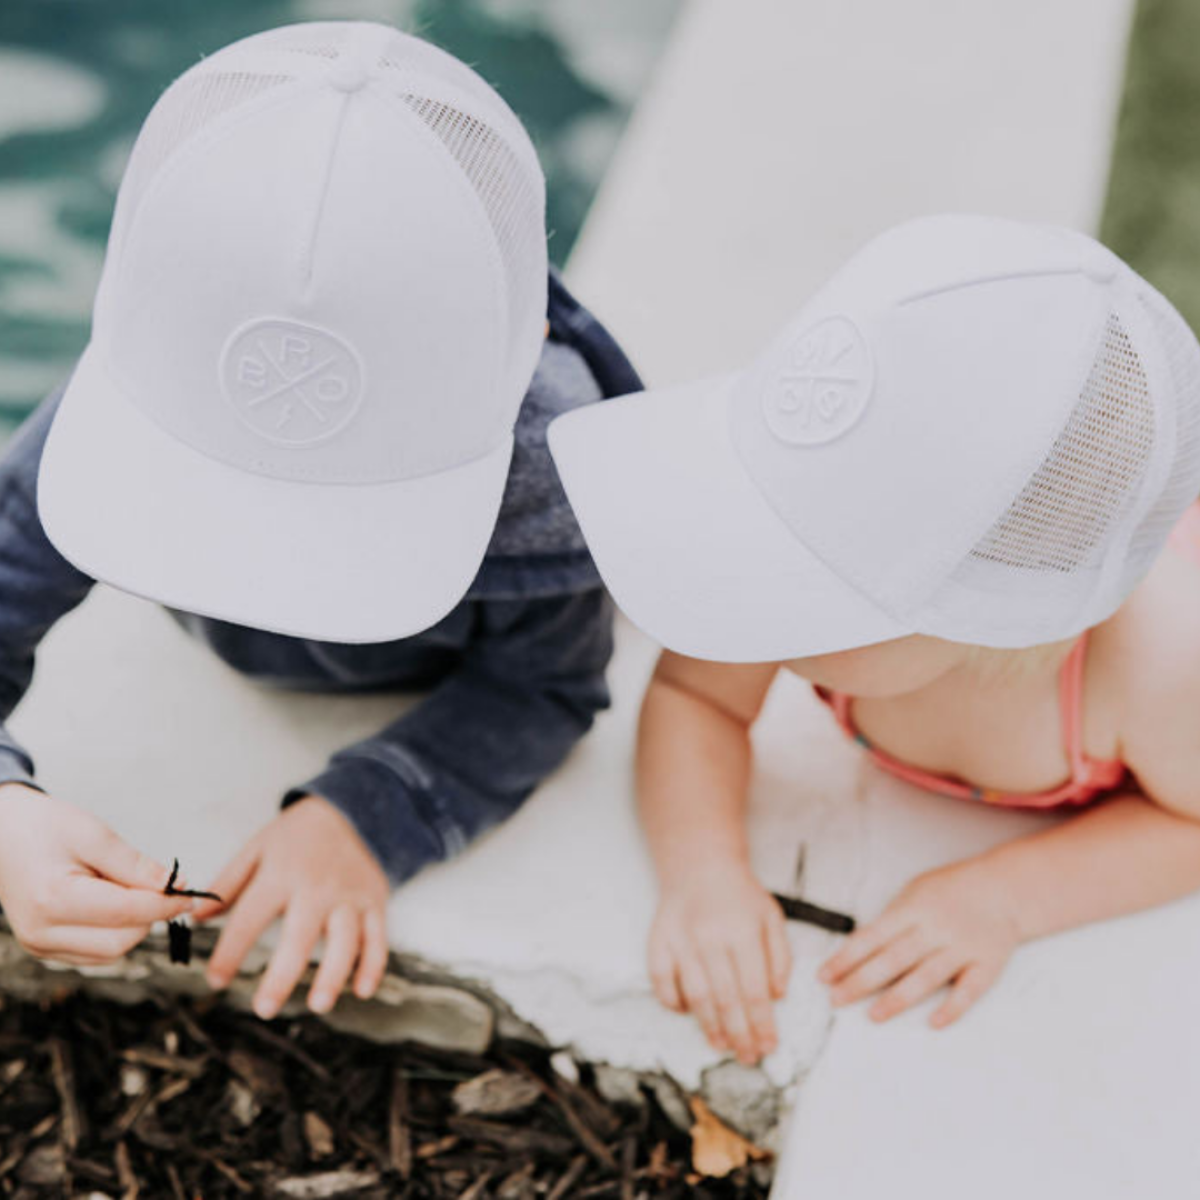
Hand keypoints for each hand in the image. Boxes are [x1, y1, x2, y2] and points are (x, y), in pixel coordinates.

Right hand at [0, 784, 191, 964]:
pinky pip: (97, 953)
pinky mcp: (45, 949)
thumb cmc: (44, 827)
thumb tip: (174, 886)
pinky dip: (115, 932)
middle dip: (148, 915)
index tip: (189, 892)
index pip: (126, 913)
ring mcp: (40, 946)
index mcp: (53, 899)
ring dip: (132, 924)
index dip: (165, 904)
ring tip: (117, 885)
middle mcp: (42, 932)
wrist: (1, 834)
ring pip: (112, 952)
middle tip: (154, 882)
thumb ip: (134, 864)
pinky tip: (107, 900)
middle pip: (122, 941)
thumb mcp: (93, 834)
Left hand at [195, 795, 388, 1019]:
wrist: (350, 808)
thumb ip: (228, 882)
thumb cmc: (297, 834)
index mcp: (281, 874)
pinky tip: (362, 990)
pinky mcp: (374, 901)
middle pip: (299, 937)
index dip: (229, 952)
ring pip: (345, 940)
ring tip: (317, 1004)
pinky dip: (373, 964)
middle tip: (264, 1008)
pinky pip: (378, 936)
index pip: (249, 918)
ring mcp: (349, 896)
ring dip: (333, 974)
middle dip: (282, 976)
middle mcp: (317, 888)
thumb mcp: (257, 848)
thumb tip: (199, 917)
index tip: (215, 980)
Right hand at [648, 864, 790, 1063]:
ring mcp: (681, 941)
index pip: (755, 990)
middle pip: (726, 999)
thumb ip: (780, 956)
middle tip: (749, 1057)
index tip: (769, 1046)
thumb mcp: (771, 917)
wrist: (699, 865)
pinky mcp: (658, 941)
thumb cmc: (740, 896)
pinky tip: (686, 1013)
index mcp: (743, 932)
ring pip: (695, 995)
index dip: (763, 1024)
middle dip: (740, 1034)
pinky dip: (672, 1001)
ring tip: (722, 1046)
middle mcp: (710, 938)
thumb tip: (777, 997)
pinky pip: (662, 980)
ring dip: (709, 1026)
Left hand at [818, 859, 1019, 1027]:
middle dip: (861, 981)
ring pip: (926, 977)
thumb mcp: (915, 892)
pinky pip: (969, 990)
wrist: (1003, 888)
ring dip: (897, 998)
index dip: (846, 958)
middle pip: (893, 959)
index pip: (872, 936)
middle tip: (837, 999)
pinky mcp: (987, 965)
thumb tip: (858, 949)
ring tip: (873, 1015)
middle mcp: (936, 928)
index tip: (824, 976)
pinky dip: (952, 1007)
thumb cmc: (950, 891)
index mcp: (913, 908)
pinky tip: (933, 1022)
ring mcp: (963, 947)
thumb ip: (891, 920)